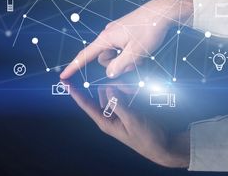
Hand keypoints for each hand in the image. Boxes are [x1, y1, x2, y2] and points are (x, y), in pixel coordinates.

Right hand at [60, 0, 193, 79]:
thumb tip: (109, 73)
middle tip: (135, 61)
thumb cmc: (149, 29)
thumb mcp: (135, 53)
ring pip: (115, 54)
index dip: (74, 67)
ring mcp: (117, 32)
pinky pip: (122, 48)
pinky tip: (142, 49)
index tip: (63, 75)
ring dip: (126, 59)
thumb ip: (119, 66)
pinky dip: (130, 53)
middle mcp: (108, 34)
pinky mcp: (125, 32)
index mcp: (107, 38)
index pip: (85, 55)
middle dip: (117, 64)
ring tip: (141, 54)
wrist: (161, 12)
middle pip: (104, 58)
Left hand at [64, 80, 189, 167]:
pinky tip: (140, 94)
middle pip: (101, 93)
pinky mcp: (129, 107)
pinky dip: (130, 91)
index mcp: (105, 121)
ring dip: (124, 89)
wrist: (163, 145)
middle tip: (130, 91)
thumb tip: (108, 89)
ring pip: (114, 91)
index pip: (86, 105)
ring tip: (137, 94)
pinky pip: (125, 94)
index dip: (76, 93)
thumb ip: (119, 104)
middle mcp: (110, 115)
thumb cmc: (146, 138)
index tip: (65, 83)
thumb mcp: (132, 121)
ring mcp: (119, 110)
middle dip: (113, 88)